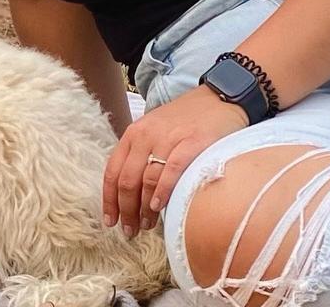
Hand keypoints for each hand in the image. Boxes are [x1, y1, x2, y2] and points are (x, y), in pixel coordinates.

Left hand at [102, 85, 248, 235]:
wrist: (219, 97)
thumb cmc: (187, 119)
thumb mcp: (156, 132)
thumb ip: (142, 155)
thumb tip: (132, 194)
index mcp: (134, 134)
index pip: (113, 171)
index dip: (110, 200)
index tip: (111, 221)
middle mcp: (146, 135)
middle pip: (127, 180)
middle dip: (126, 210)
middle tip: (130, 231)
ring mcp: (168, 138)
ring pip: (146, 179)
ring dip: (144, 208)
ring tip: (146, 225)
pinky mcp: (192, 142)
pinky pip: (171, 170)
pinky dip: (163, 191)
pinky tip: (159, 207)